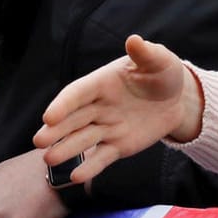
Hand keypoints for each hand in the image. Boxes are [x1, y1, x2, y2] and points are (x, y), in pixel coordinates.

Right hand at [34, 34, 198, 183]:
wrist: (177, 99)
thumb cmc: (163, 75)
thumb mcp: (159, 61)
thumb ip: (146, 53)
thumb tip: (134, 40)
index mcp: (101, 83)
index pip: (77, 94)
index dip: (63, 104)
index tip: (49, 116)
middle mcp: (98, 106)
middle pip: (73, 119)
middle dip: (56, 130)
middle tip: (39, 141)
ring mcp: (106, 128)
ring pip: (82, 140)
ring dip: (66, 150)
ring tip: (49, 160)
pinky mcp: (118, 146)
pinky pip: (101, 157)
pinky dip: (89, 167)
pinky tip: (75, 178)